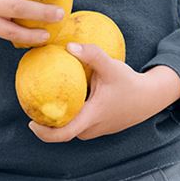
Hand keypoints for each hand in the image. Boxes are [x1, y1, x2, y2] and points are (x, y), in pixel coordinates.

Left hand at [27, 44, 179, 142]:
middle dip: (46, 121)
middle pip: (62, 131)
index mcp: (91, 117)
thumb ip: (91, 55)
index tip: (30, 121)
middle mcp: (91, 128)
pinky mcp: (97, 126)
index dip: (44, 132)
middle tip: (32, 102)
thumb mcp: (111, 66)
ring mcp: (95, 130)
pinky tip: (62, 97)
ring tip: (44, 98)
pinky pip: (77, 123)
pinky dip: (68, 113)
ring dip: (58, 116)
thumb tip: (68, 46)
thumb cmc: (129, 83)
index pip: (63, 134)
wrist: (149, 98)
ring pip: (70, 127)